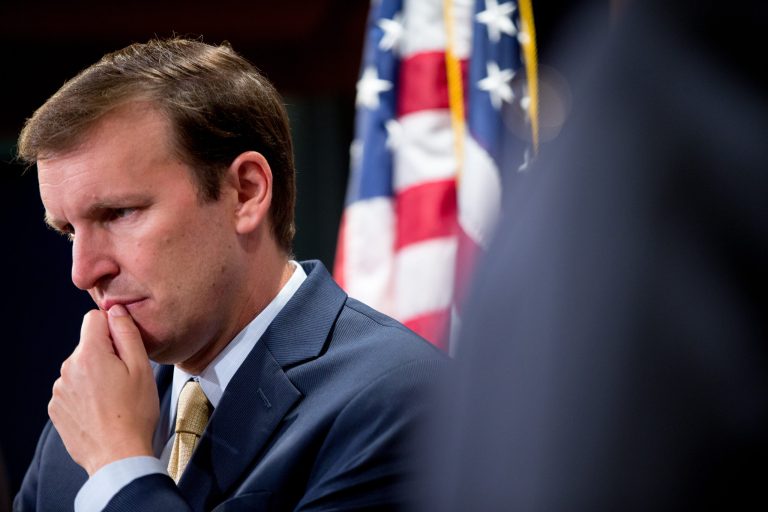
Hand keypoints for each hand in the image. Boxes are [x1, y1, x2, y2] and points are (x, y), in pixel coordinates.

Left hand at [48, 305, 159, 475]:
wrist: (117, 456)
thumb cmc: (134, 413)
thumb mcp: (141, 367)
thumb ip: (127, 333)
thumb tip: (116, 310)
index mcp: (89, 354)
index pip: (94, 318)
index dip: (113, 329)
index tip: (125, 349)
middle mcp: (67, 369)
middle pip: (88, 346)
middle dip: (106, 355)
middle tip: (125, 379)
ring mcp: (59, 390)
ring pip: (81, 368)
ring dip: (95, 376)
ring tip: (114, 398)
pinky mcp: (56, 408)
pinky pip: (73, 389)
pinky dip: (86, 395)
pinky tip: (102, 410)